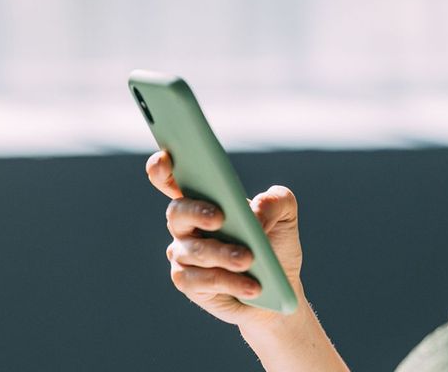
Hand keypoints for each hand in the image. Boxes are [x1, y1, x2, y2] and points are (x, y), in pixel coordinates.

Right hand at [146, 149, 305, 327]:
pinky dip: (230, 281)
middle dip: (196, 212)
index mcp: (205, 199)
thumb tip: (255, 212)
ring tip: (249, 259)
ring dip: (222, 254)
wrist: (280, 288)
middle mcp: (187, 224)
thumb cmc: (275, 244)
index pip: (172, 179)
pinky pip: (201, 280)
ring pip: (193, 250)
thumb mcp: (285, 216)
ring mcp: (184, 254)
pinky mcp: (189, 283)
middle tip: (220, 218)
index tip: (166, 158)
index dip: (162, 168)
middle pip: (177, 212)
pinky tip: (253, 286)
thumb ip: (275, 201)